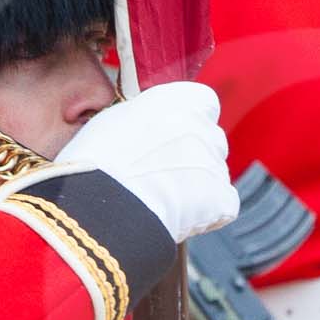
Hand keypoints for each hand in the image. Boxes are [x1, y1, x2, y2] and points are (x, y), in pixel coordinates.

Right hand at [53, 82, 237, 243]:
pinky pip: (223, 207)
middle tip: (161, 175)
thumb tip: (150, 129)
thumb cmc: (96, 161)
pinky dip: (208, 215)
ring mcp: (216, 164)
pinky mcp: (221, 200)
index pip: (203, 104)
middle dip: (193, 156)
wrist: (102, 202)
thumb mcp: (115, 120)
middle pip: (210, 140)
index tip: (169, 137)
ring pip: (215, 175)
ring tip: (161, 201)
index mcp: (180, 100)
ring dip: (197, 186)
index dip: (188, 122)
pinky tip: (179, 219)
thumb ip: (146, 118)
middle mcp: (205, 127)